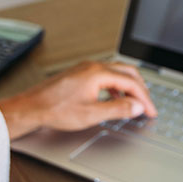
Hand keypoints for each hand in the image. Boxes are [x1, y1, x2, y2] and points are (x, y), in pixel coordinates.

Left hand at [0, 61, 157, 138]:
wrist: (31, 107)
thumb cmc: (54, 110)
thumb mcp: (91, 114)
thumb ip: (117, 110)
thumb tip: (136, 107)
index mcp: (98, 74)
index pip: (132, 83)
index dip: (145, 98)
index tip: (151, 111)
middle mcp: (93, 66)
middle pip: (128, 72)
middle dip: (141, 89)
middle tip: (148, 105)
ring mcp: (86, 68)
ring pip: (117, 72)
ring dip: (129, 87)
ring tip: (135, 103)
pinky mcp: (80, 73)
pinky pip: (106, 75)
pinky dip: (117, 86)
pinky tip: (115, 99)